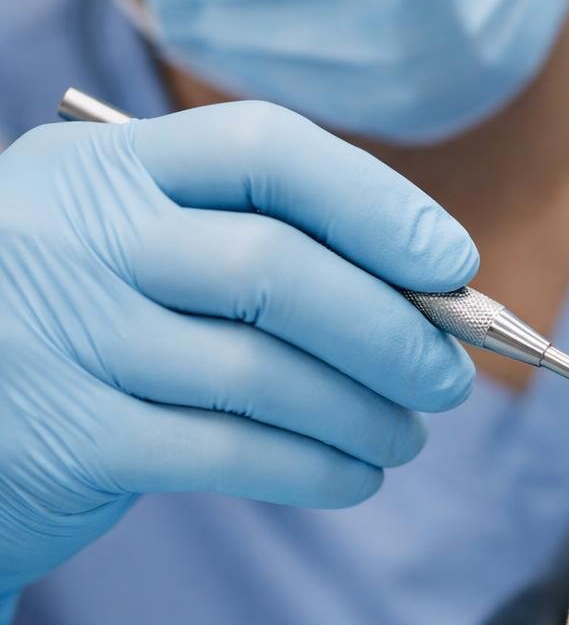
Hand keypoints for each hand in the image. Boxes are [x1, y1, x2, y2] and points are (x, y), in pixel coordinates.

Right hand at [0, 103, 478, 615]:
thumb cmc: (79, 313)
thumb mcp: (130, 235)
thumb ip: (251, 235)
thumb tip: (432, 286)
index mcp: (106, 164)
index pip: (264, 148)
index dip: (377, 205)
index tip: (452, 262)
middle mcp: (73, 235)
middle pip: (275, 267)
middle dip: (390, 329)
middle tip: (450, 377)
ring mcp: (60, 336)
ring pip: (259, 372)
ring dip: (362, 411)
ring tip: (406, 433)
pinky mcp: (63, 438)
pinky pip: (223, 453)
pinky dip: (311, 468)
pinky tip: (353, 476)